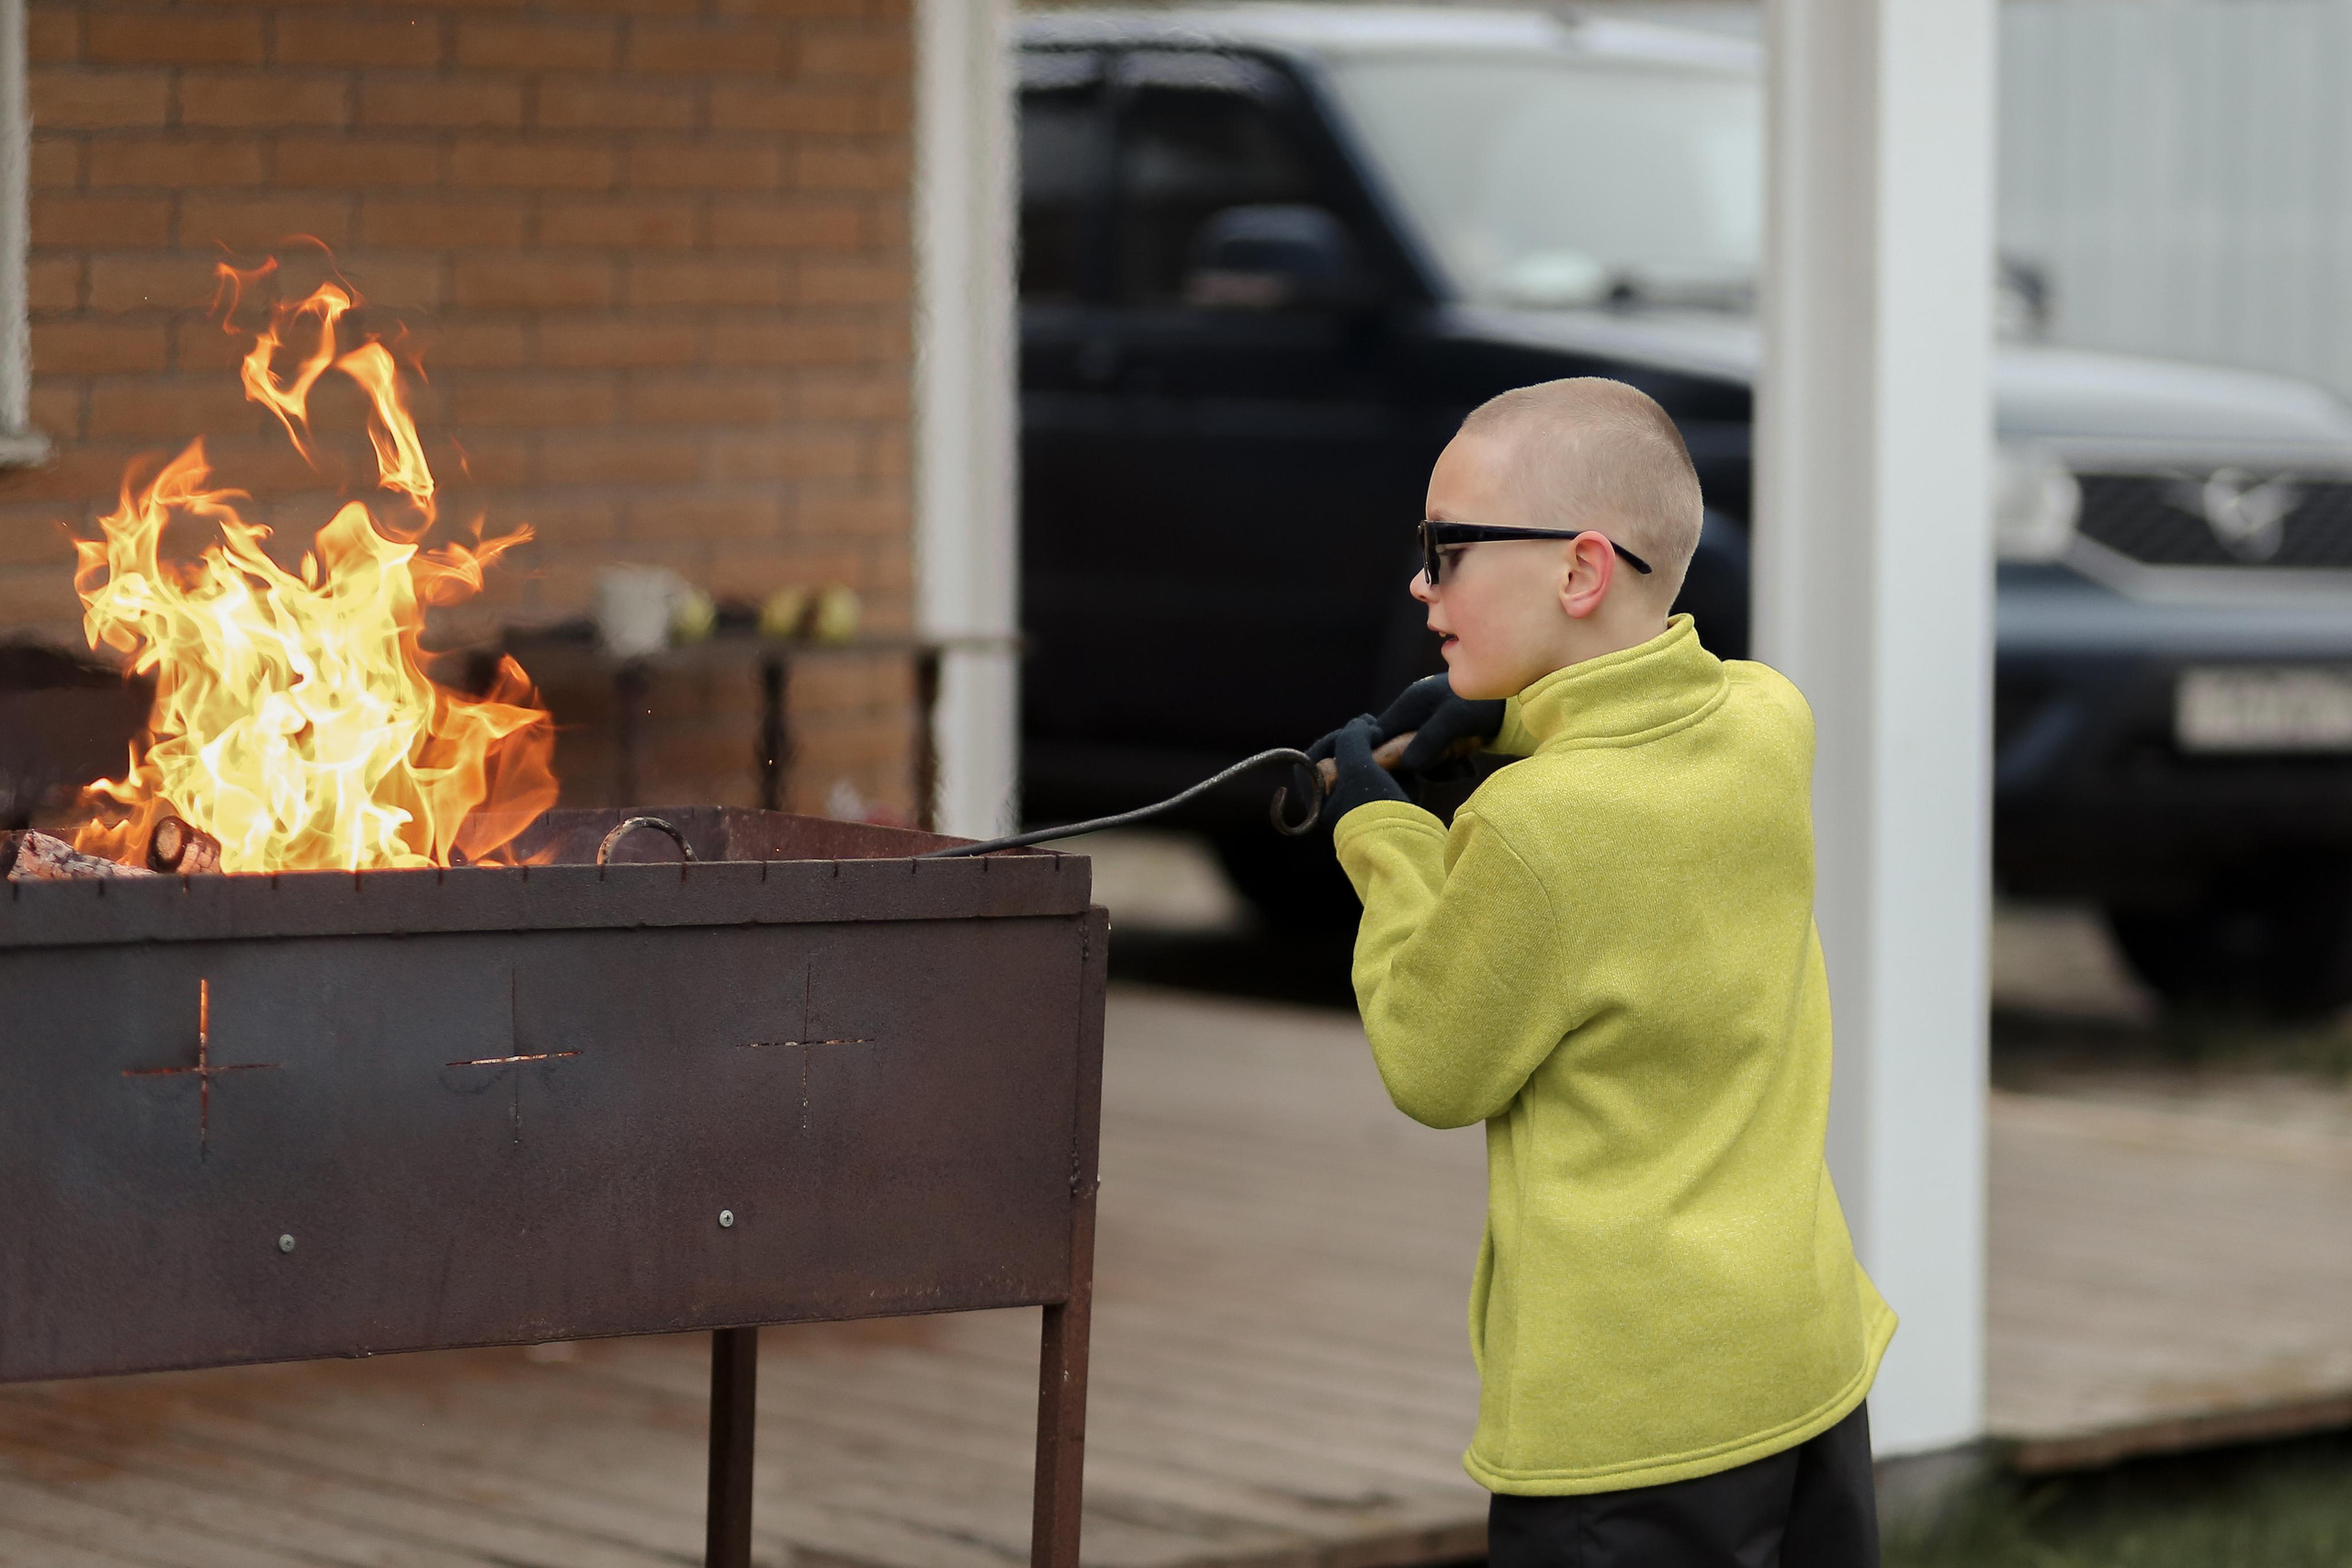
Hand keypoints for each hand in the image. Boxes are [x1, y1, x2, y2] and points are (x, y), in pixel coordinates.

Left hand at [1326, 714, 1408, 822]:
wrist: (1401, 849)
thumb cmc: (1371, 808)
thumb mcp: (1357, 765)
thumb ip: (1351, 738)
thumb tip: (1358, 724)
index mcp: (1317, 795)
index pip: (1317, 753)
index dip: (1339, 736)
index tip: (1363, 728)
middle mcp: (1333, 804)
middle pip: (1344, 761)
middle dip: (1365, 746)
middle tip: (1382, 735)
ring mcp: (1357, 811)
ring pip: (1367, 772)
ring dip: (1383, 760)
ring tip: (1399, 757)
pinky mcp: (1381, 816)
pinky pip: (1385, 787)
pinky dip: (1396, 777)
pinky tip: (1409, 776)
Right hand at [1374, 674, 1505, 778]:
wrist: (1514, 707)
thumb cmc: (1484, 705)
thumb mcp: (1455, 720)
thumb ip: (1429, 740)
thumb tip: (1406, 765)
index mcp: (1410, 703)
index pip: (1379, 733)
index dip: (1381, 755)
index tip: (1397, 774)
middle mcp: (1414, 714)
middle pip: (1397, 750)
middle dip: (1418, 767)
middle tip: (1443, 769)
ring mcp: (1428, 726)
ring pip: (1417, 759)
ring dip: (1438, 770)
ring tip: (1462, 768)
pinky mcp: (1442, 737)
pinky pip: (1433, 759)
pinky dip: (1448, 767)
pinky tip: (1467, 766)